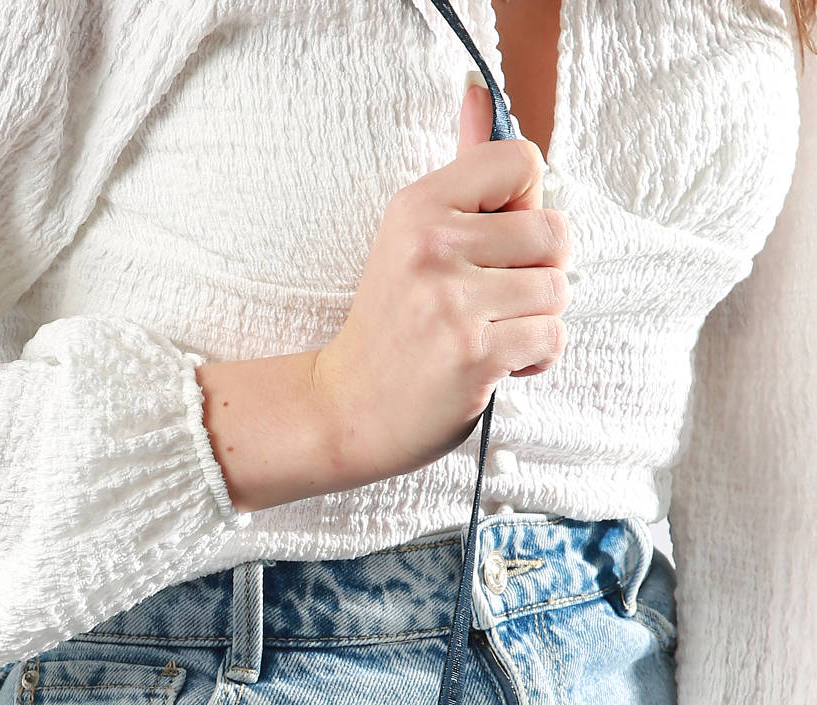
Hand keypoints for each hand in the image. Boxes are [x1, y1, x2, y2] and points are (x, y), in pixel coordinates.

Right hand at [310, 77, 571, 489]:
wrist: (346, 409)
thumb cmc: (389, 326)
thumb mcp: (410, 237)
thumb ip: (459, 174)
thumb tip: (479, 95)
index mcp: (420, 207)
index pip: (523, 162)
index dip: (526, 206)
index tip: (494, 244)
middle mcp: (434, 246)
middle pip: (555, 232)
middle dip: (540, 272)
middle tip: (494, 300)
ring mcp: (453, 303)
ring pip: (557, 290)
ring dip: (536, 320)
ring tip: (490, 334)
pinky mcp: (474, 354)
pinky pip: (551, 338)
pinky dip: (536, 358)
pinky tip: (499, 365)